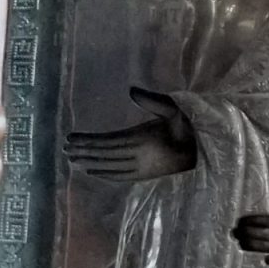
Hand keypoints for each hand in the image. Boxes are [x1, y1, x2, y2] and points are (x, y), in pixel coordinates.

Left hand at [64, 87, 196, 180]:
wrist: (203, 153)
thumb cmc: (188, 127)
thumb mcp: (175, 109)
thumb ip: (154, 101)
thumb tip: (131, 90)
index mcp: (144, 139)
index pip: (109, 141)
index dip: (89, 141)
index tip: (71, 138)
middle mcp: (140, 157)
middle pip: (106, 155)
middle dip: (84, 152)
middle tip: (65, 149)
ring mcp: (142, 169)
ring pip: (110, 167)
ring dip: (90, 163)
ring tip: (72, 159)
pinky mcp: (146, 176)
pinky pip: (120, 177)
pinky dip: (104, 174)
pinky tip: (93, 171)